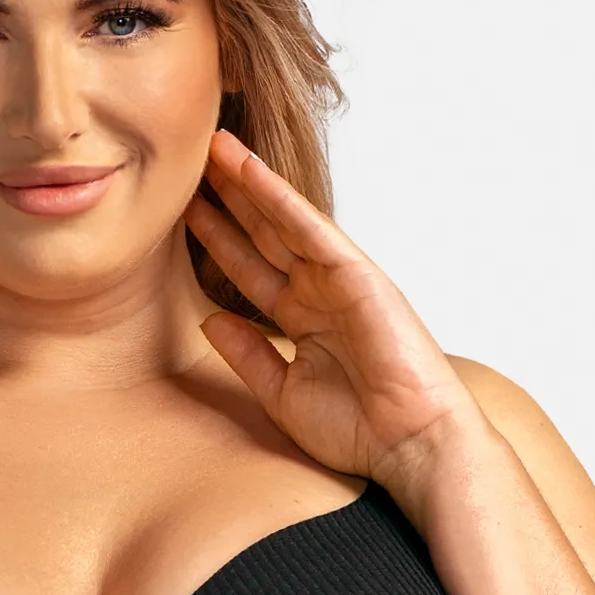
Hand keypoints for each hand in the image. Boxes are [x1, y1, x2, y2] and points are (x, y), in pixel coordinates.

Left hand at [186, 131, 485, 518]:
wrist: (411, 447)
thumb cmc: (357, 431)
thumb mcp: (281, 392)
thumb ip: (247, 354)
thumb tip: (209, 320)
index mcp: (302, 320)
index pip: (249, 268)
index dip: (217, 237)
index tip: (183, 209)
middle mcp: (318, 293)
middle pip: (262, 235)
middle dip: (228, 198)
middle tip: (190, 159)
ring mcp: (338, 280)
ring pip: (282, 220)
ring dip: (247, 183)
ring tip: (212, 147)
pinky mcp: (357, 275)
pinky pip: (310, 228)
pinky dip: (279, 197)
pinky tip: (250, 171)